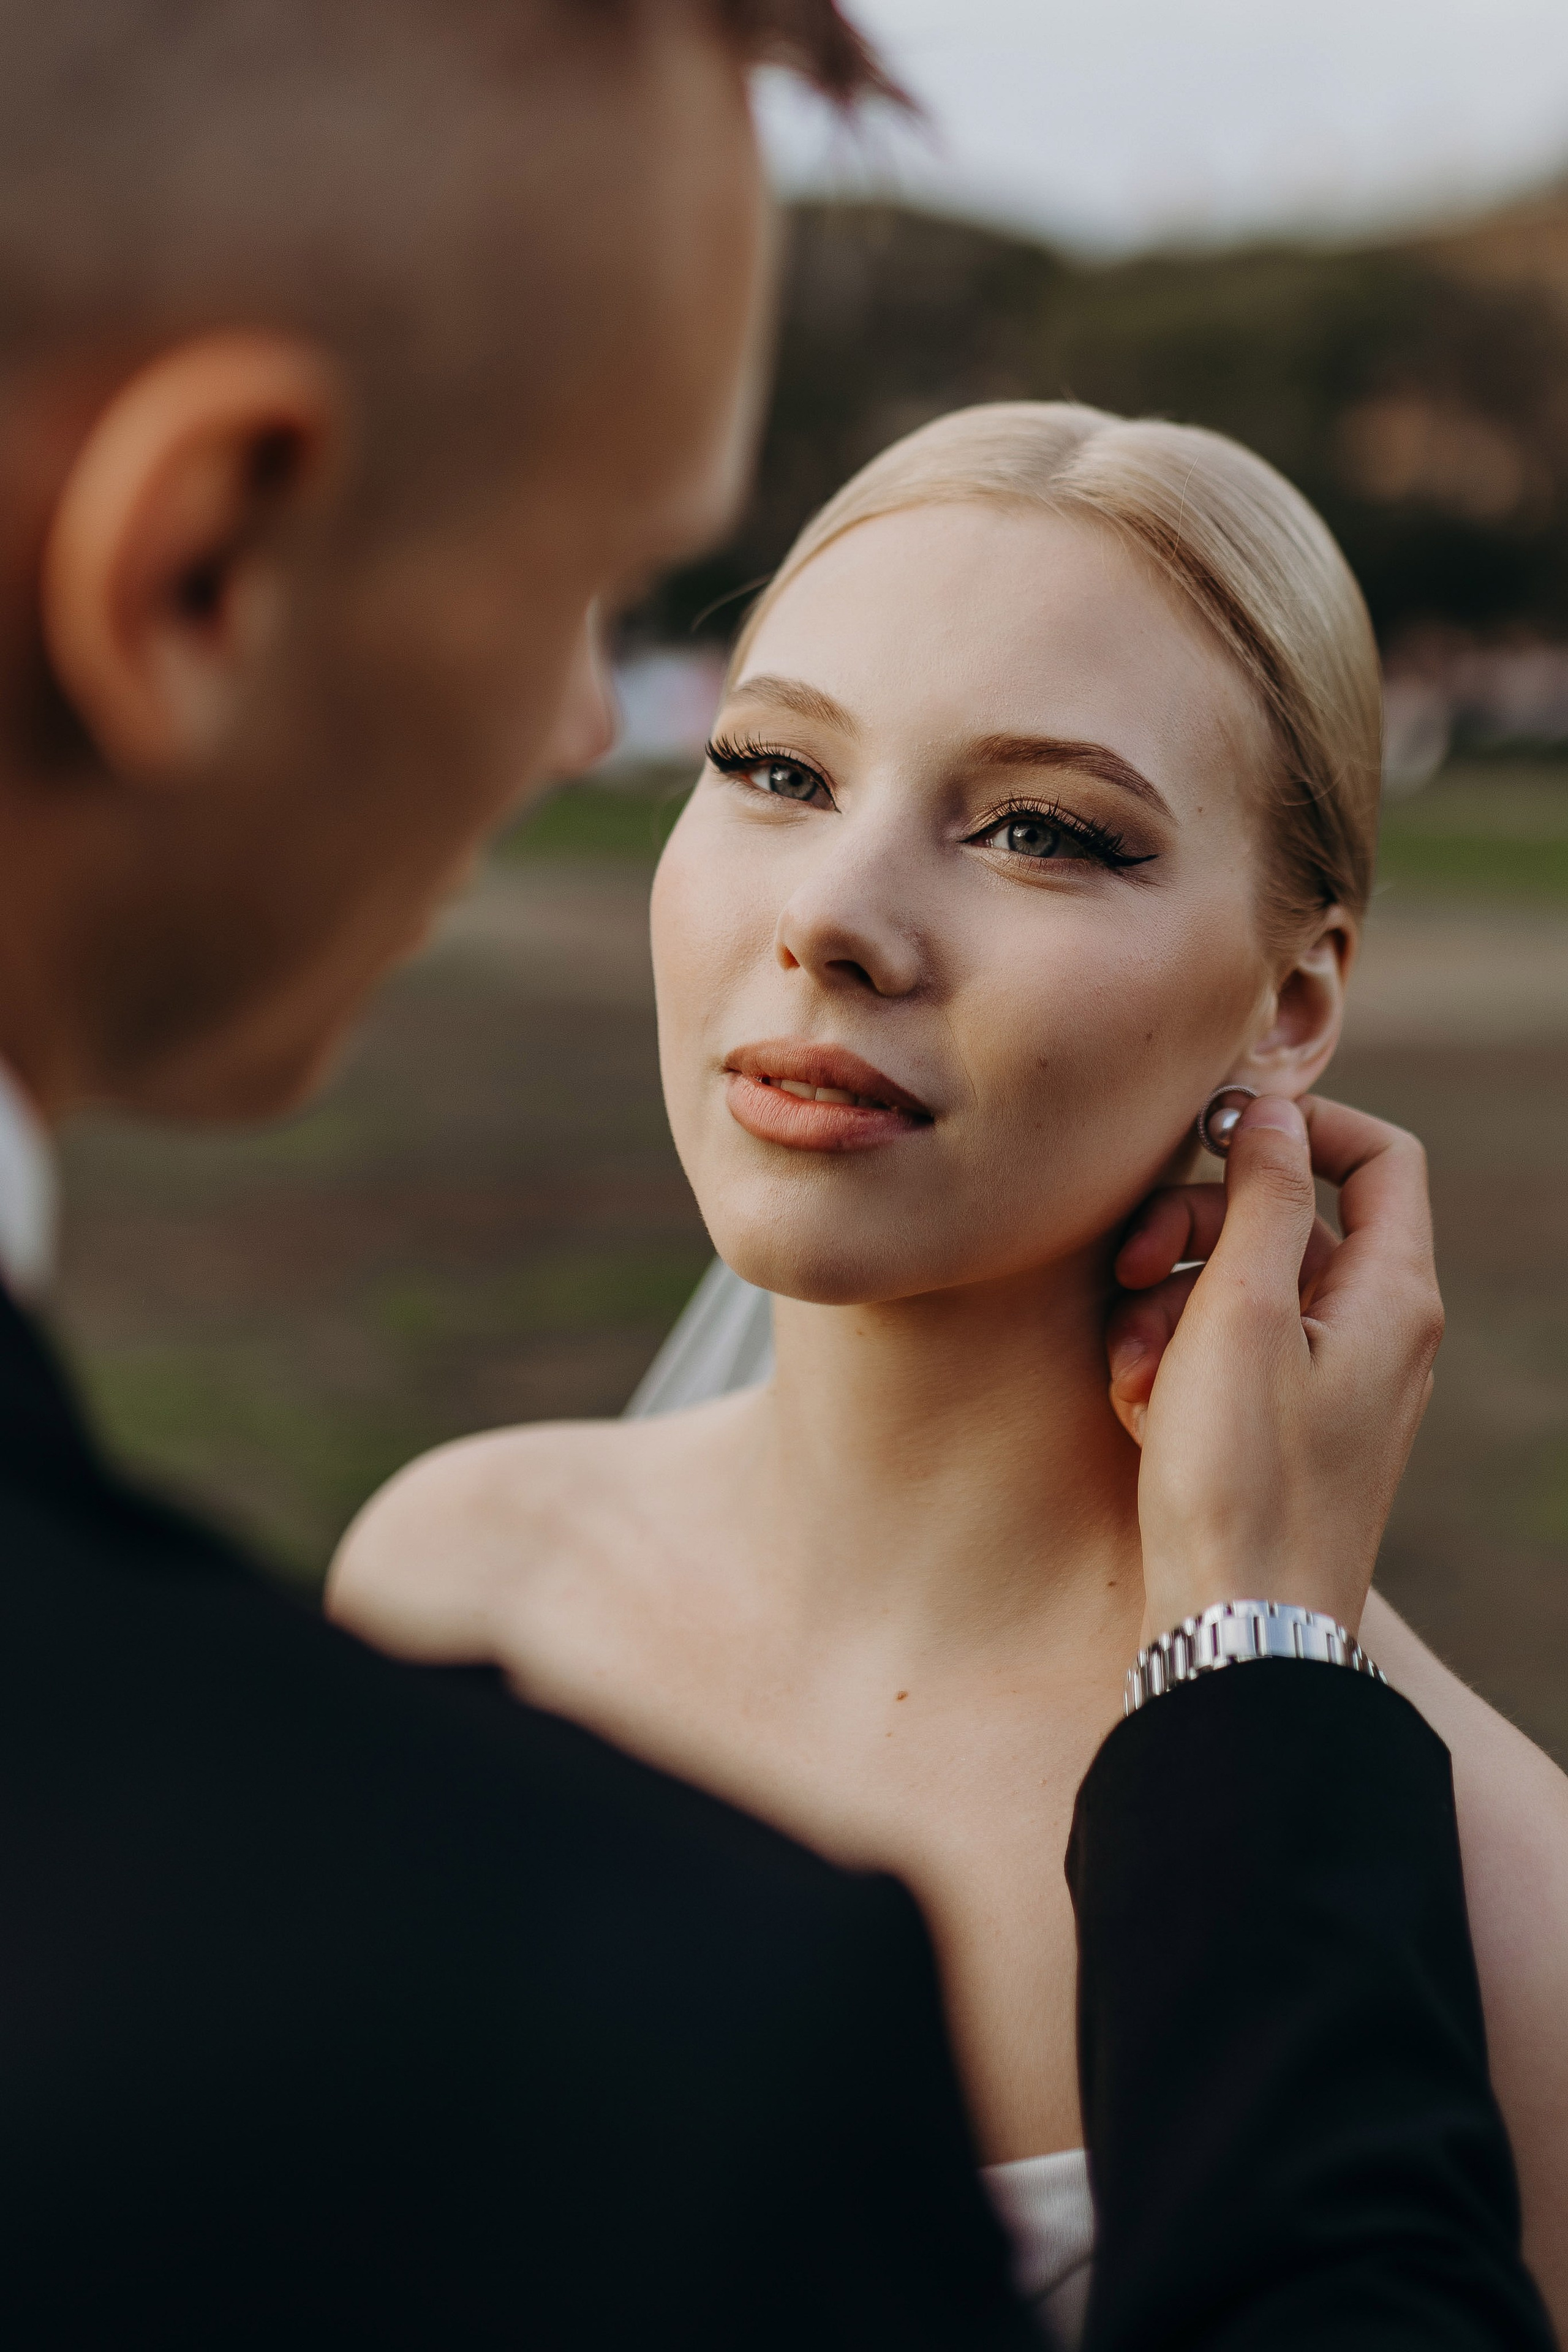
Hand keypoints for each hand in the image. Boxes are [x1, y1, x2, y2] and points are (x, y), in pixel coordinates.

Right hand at [1106, 1095, 1442, 1645]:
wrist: (1238, 1630)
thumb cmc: (1242, 1478)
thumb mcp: (1240, 1313)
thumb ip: (1261, 1199)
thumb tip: (1270, 1109)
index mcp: (1393, 1295)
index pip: (1379, 1157)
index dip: (1297, 1125)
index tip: (1209, 1133)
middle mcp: (1377, 1332)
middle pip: (1285, 1221)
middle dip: (1192, 1229)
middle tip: (1126, 1261)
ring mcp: (1330, 1384)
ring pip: (1240, 1289)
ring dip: (1166, 1307)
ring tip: (1129, 1368)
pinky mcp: (1282, 1430)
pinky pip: (1226, 1357)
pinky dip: (1175, 1364)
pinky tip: (1137, 1407)